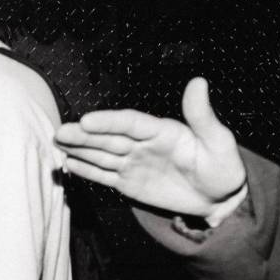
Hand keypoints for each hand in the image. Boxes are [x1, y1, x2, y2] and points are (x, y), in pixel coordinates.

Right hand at [54, 77, 246, 216]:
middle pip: (109, 138)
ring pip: (101, 155)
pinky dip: (87, 171)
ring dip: (79, 149)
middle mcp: (142, 144)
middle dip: (84, 135)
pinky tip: (69, 164)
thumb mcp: (219, 141)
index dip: (109, 122)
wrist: (219, 198)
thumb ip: (202, 115)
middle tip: (60, 132)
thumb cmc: (223, 167)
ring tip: (57, 144)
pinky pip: (104, 175)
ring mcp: (133, 163)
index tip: (87, 121)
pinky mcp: (128, 182)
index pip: (130, 123)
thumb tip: (198, 82)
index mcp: (161, 130)